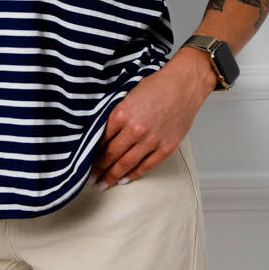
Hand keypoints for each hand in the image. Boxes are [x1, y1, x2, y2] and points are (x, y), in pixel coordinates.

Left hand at [89, 51, 214, 188]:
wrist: (184, 85)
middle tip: (89, 178)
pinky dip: (133, 175)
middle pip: (111, 155)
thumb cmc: (156, 86)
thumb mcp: (127, 95)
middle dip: (98, 169)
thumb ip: (115, 114)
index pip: (100, 139)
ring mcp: (152, 140)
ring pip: (126, 164)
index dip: (91, 152)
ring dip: (112, 176)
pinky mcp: (166, 147)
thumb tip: (100, 132)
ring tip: (102, 184)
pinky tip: (123, 180)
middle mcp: (135, 129)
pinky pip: (146, 166)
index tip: (84, 160)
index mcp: (122, 113)